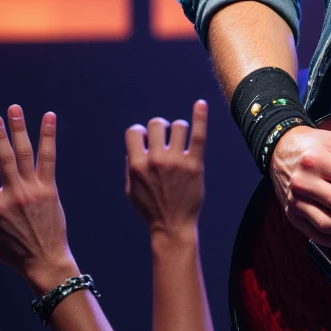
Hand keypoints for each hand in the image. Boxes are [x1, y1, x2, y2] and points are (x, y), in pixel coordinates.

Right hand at [0, 108, 77, 296]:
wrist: (44, 261)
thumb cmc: (12, 251)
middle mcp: (13, 195)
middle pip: (3, 158)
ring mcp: (33, 190)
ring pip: (25, 154)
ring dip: (19, 129)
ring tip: (14, 110)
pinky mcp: (49, 189)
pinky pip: (49, 158)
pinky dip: (48, 136)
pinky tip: (49, 117)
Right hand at [125, 101, 207, 241]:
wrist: (172, 226)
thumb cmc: (151, 209)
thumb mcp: (130, 189)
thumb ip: (130, 165)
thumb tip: (135, 145)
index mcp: (137, 164)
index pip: (135, 131)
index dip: (141, 133)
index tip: (147, 142)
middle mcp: (156, 160)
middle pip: (157, 124)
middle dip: (160, 129)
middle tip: (165, 141)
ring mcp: (176, 161)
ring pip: (178, 126)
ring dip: (178, 130)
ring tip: (180, 141)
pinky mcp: (194, 164)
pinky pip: (198, 135)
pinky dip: (200, 117)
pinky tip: (200, 104)